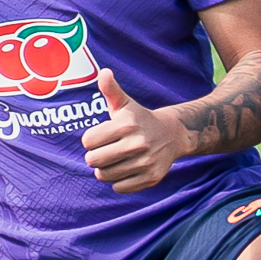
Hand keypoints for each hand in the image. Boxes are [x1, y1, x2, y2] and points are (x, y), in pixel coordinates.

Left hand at [77, 74, 193, 193]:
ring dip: (105, 170)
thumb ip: (111, 89)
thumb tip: (103, 72)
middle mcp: (137, 144)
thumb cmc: (139, 119)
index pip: (88, 141)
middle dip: (95, 156)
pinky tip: (125, 170)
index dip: (90, 140)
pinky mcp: (151, 178)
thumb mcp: (125, 103)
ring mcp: (145, 162)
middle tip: (104, 151)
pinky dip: (118, 182)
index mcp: (126, 125)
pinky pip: (119, 188)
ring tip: (114, 160)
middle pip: (93, 160)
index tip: (100, 136)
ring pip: (104, 176)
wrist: (172, 134)